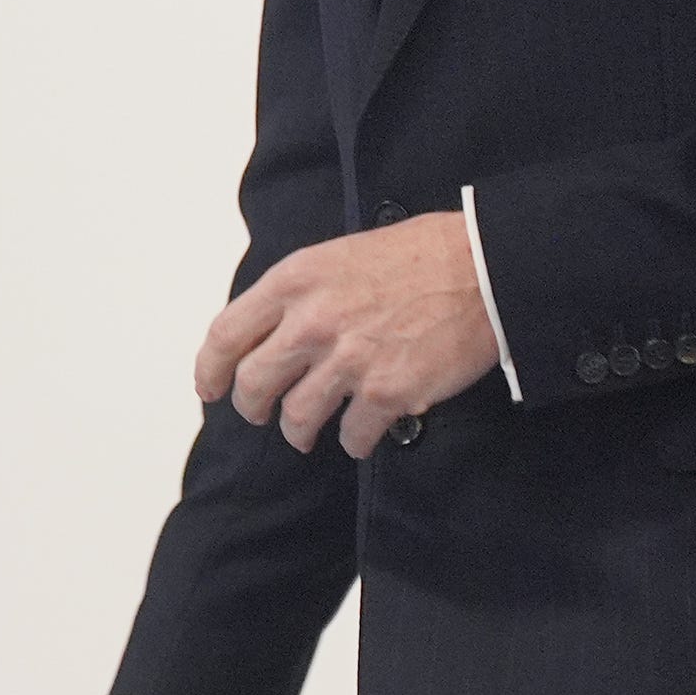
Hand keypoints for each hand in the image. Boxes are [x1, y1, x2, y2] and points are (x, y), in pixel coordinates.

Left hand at [196, 211, 499, 458]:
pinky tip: (363, 432)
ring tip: (311, 432)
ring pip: (297, 418)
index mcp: (297, 280)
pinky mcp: (386, 393)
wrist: (485, 269)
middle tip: (265, 413)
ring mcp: (348, 360)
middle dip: (254, 407)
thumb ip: (305, 292)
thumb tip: (279, 330)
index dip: (211, 369)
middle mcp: (313, 321)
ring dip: (301, 431)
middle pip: (254, 384)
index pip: (227, 334)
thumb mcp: (344, 253)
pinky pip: (352, 435)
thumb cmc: (423, 254)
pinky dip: (354, 440)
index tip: (210, 387)